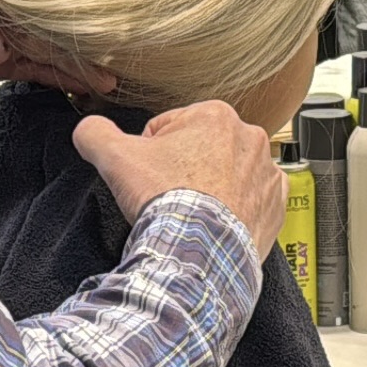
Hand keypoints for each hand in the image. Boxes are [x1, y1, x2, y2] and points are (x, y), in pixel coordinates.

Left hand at [0, 0, 111, 97]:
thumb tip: (1, 45)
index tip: (93, 8)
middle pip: (47, 13)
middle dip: (79, 28)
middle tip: (118, 43)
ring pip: (46, 43)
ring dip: (77, 57)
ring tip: (113, 71)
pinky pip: (33, 67)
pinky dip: (59, 76)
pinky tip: (88, 83)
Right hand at [71, 101, 288, 254]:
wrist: (198, 251)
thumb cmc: (166, 199)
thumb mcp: (115, 157)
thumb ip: (96, 133)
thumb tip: (89, 129)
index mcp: (215, 114)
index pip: (170, 128)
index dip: (151, 154)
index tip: (149, 177)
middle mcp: (250, 137)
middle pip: (202, 150)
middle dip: (185, 169)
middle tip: (168, 196)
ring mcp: (267, 173)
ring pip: (229, 175)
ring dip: (212, 189)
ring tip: (192, 213)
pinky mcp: (276, 206)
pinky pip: (253, 203)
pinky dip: (237, 212)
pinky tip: (217, 224)